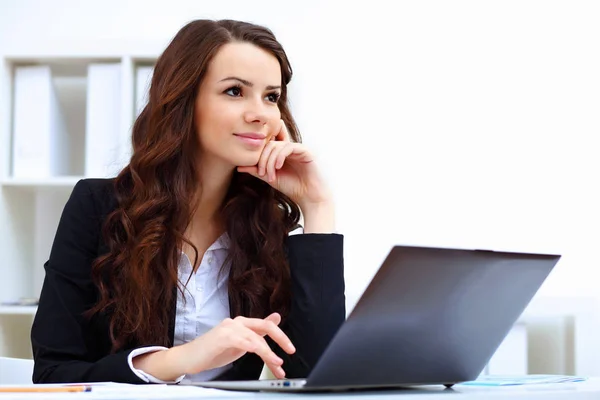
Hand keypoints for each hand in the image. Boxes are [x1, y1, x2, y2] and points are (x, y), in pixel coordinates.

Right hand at [180, 313, 294, 378]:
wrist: (189, 358)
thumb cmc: (213, 352)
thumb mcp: (241, 344)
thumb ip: (258, 333)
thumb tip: (275, 318)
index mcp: (242, 324)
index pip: (267, 326)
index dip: (281, 337)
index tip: (291, 350)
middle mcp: (236, 322)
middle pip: (265, 326)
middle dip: (281, 339)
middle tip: (290, 352)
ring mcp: (229, 328)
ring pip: (255, 337)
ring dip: (268, 352)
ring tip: (276, 364)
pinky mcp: (221, 337)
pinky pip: (242, 340)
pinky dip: (253, 347)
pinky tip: (260, 353)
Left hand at [237, 120, 331, 208]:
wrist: (310, 198)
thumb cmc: (292, 188)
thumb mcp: (270, 178)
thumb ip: (256, 171)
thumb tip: (239, 166)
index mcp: (281, 153)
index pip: (266, 146)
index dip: (258, 155)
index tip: (256, 171)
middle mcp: (289, 148)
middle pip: (269, 144)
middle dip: (262, 159)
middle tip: (261, 174)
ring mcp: (298, 148)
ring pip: (277, 145)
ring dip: (270, 161)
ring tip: (270, 175)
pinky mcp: (305, 151)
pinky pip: (289, 147)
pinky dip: (280, 157)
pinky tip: (278, 168)